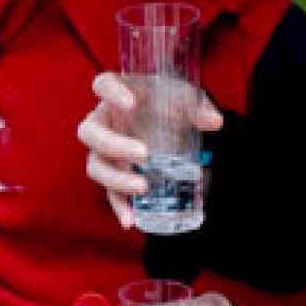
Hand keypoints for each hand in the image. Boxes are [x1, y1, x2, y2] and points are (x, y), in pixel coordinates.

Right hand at [81, 71, 222, 228]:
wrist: (170, 119)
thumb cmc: (170, 102)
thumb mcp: (186, 98)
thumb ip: (199, 107)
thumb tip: (214, 122)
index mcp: (116, 94)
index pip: (102, 84)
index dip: (111, 92)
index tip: (131, 103)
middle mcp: (103, 121)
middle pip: (91, 132)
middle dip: (114, 144)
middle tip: (144, 153)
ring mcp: (105, 150)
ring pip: (95, 165)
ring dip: (116, 179)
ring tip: (143, 188)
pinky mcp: (114, 174)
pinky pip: (110, 192)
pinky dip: (119, 207)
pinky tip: (131, 221)